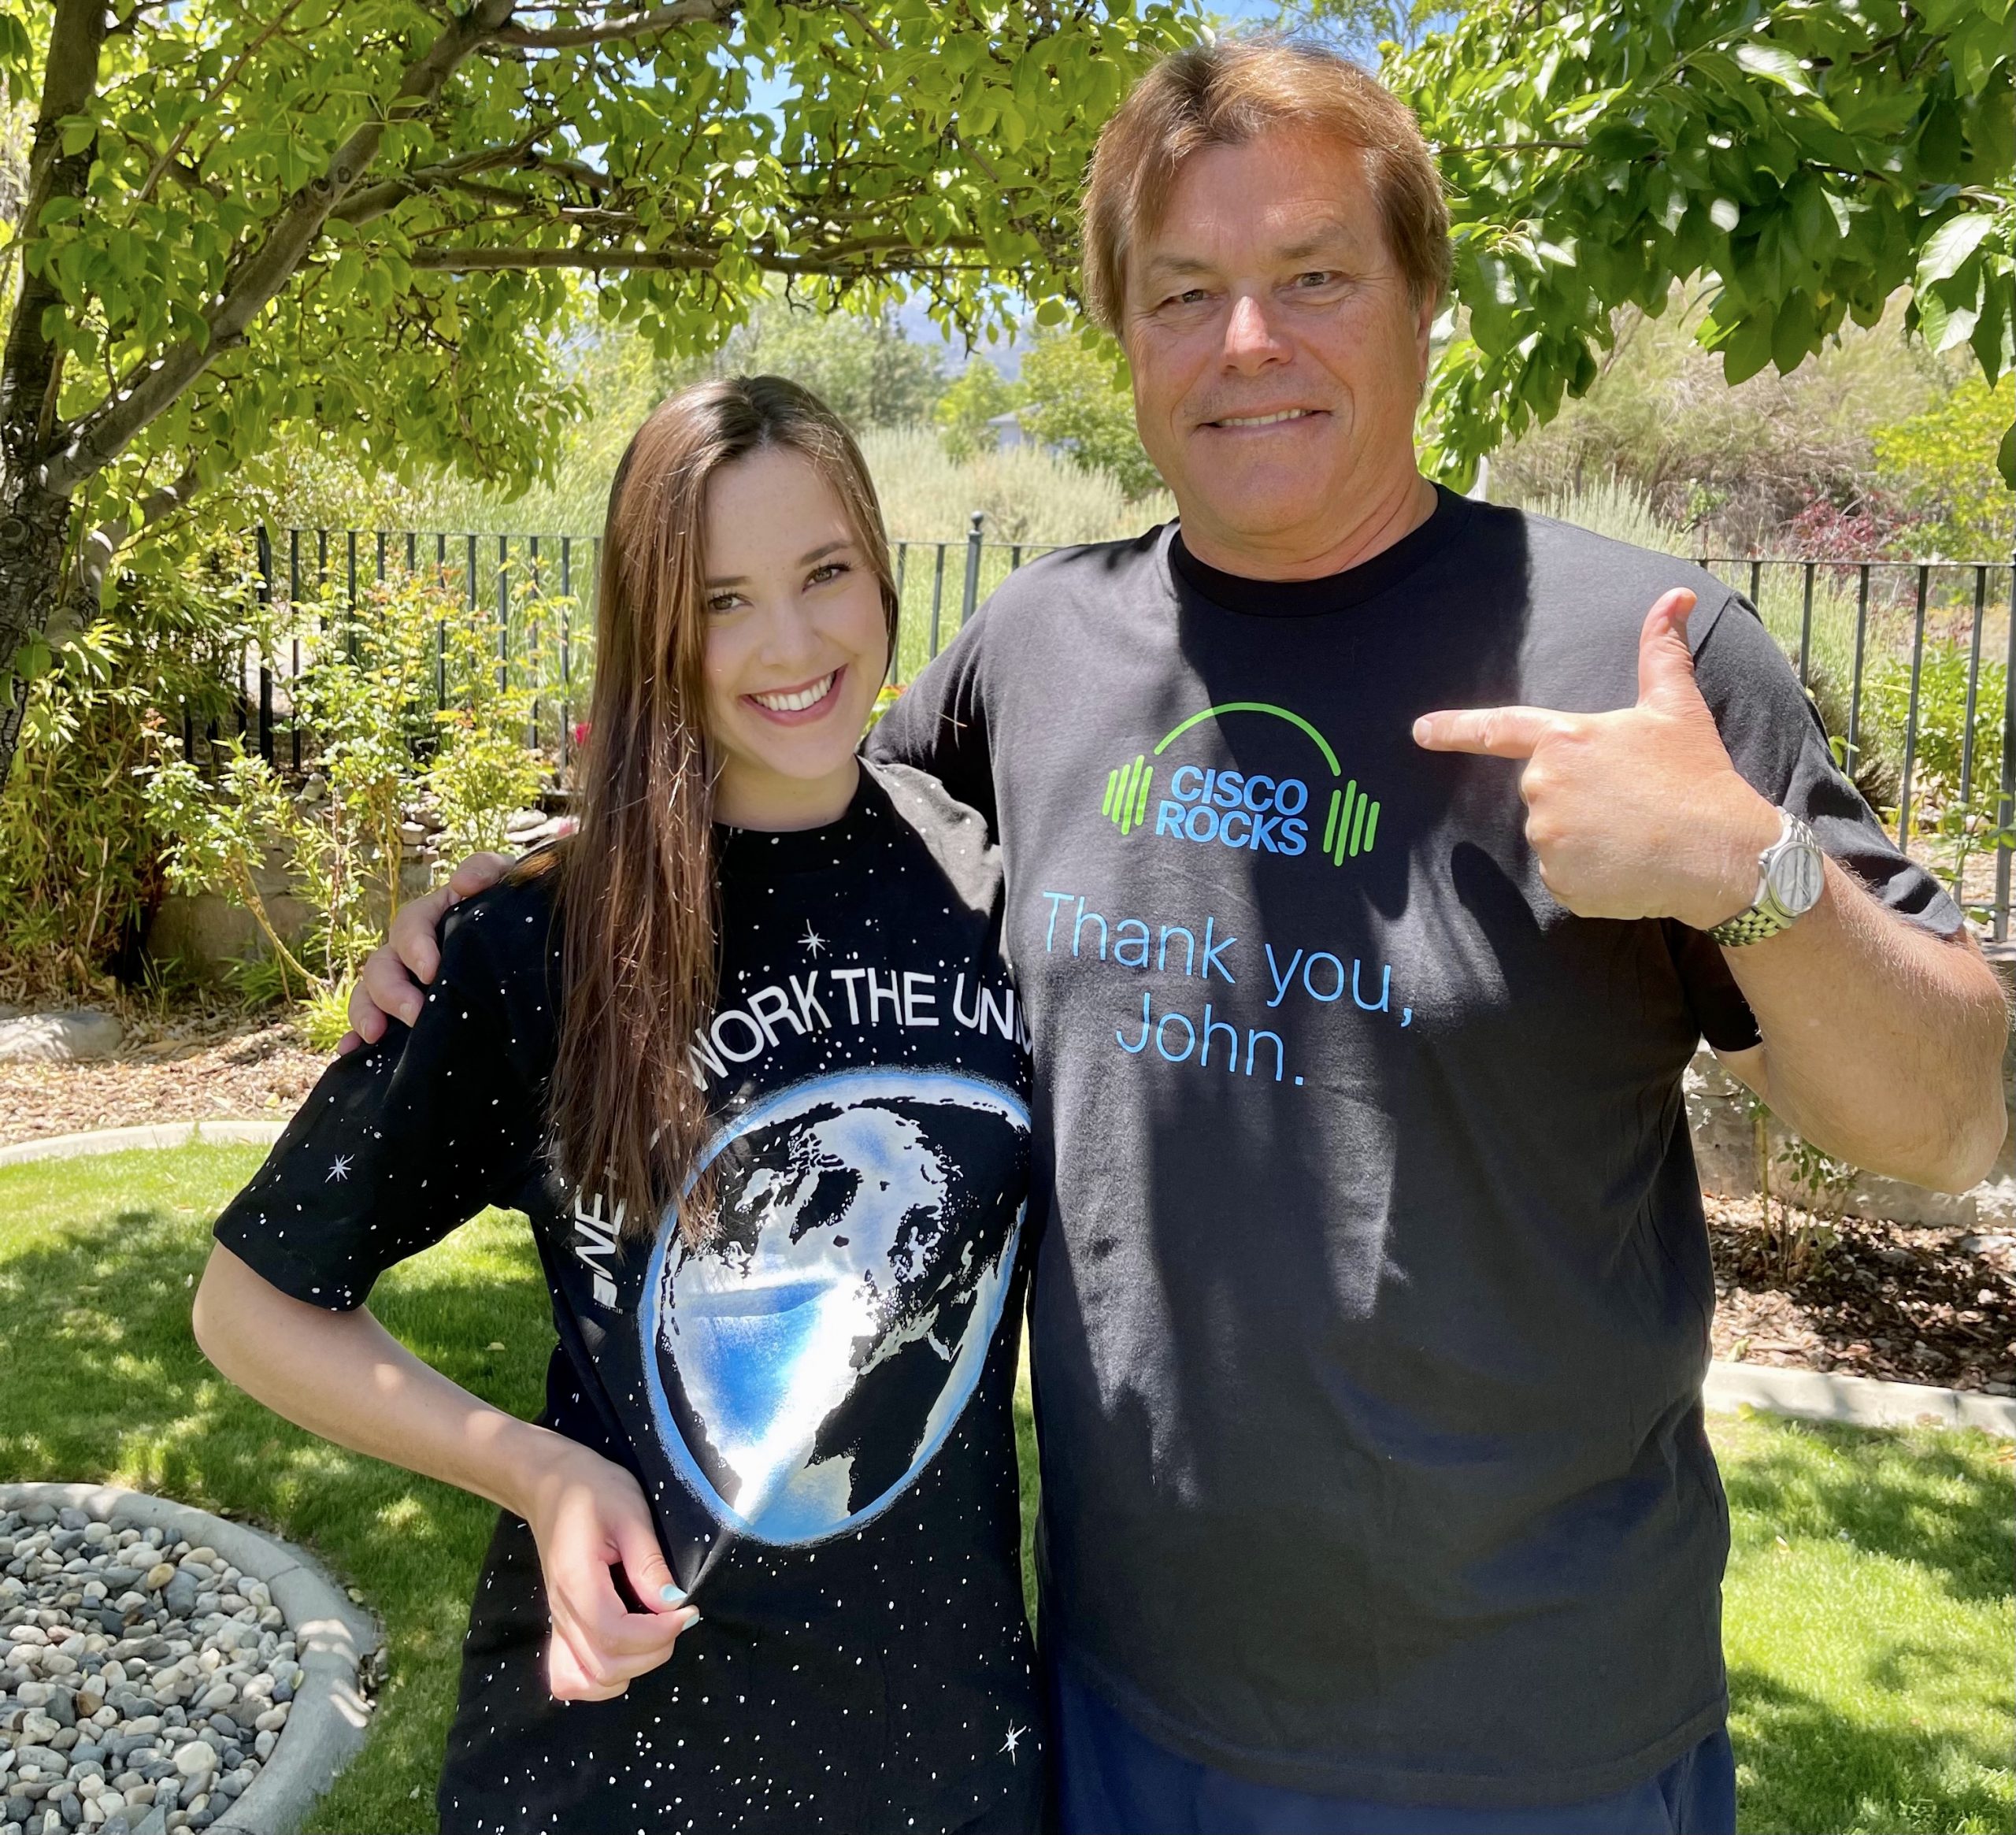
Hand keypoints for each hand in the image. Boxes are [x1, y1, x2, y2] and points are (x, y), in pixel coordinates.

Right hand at [337, 852, 512, 1052]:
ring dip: (366, 1013)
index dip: (415, 947)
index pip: (409, 926)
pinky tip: (351, 1052)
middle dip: (391, 990)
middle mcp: (410, 951)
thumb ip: (487, 869)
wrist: (534, 947)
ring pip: (368, 994)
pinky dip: (355, 1038)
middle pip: (381, 965)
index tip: (431, 971)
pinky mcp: (405, 1014)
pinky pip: (370, 1026)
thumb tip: (461, 883)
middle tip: (415, 1013)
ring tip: (375, 1034)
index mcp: (432, 917)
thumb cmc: (516, 911)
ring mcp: (404, 983)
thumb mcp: (509, 882)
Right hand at [511, 1437, 698, 1701]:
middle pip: (605, 1666)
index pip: (614, 1634)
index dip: (657, 1633)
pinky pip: (572, 1676)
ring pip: (590, 1680)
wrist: (550, 1484)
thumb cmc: (593, 1489)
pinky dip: (601, 1679)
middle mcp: (562, 1612)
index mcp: (577, 1582)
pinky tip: (627, 1653)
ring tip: (657, 1633)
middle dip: (652, 1652)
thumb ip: (648, 1561)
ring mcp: (558, 1623)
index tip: (687, 1611)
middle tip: (678, 1618)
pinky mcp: (561, 1626)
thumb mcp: (630, 1512)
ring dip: (632, 1668)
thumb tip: (673, 1603)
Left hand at [1412, 589, 1781, 929]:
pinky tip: (1628, 864)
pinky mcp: (1559, 881)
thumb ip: (1661, 650)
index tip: (1419, 731)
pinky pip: (1564, 875)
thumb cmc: (1697, 774)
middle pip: (1543, 790)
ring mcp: (1547, 837)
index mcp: (1564, 740)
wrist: (1724, 852)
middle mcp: (1543, 787)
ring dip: (1585, 835)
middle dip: (1579, 795)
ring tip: (1634, 832)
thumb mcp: (1676, 707)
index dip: (1453, 729)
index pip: (1496, 730)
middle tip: (1630, 799)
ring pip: (1553, 834)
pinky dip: (1591, 872)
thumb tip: (1675, 596)